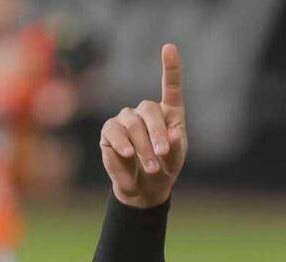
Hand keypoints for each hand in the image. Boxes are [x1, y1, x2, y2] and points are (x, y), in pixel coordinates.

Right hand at [99, 43, 186, 208]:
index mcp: (169, 114)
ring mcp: (126, 120)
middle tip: (162, 154)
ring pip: (133, 124)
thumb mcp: (175, 160)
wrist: (143, 189)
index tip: (169, 47)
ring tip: (151, 167)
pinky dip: (122, 143)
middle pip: (149, 110)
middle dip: (157, 133)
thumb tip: (172, 133)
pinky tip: (128, 155)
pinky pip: (115, 132)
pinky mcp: (110, 132)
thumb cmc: (164, 169)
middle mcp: (146, 112)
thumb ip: (175, 147)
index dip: (170, 67)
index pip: (170, 86)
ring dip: (143, 147)